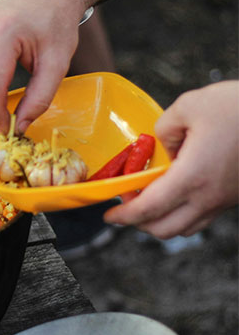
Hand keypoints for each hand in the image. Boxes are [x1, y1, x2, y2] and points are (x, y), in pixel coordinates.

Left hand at [104, 81, 238, 238]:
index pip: (149, 209)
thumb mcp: (189, 106)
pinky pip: (202, 219)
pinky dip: (181, 216)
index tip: (108, 214)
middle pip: (164, 229)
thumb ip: (164, 129)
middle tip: (125, 205)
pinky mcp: (235, 196)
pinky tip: (174, 195)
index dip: (124, 215)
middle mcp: (209, 196)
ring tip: (147, 200)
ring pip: (185, 228)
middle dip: (138, 223)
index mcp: (192, 177)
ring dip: (160, 222)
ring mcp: (225, 200)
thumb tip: (161, 147)